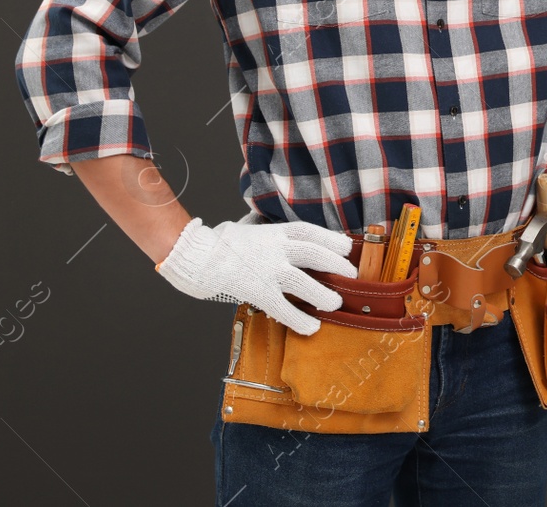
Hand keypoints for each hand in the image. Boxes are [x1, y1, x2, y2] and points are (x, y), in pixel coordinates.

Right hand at [156, 216, 358, 334]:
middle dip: (336, 264)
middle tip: (351, 275)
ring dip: (323, 293)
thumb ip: (256, 225)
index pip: (309, 232)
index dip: (331, 239)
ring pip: (303, 281)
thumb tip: (257, 218)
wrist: (195, 257)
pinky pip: (283, 308)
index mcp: (273, 232)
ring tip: (336, 303)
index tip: (347, 247)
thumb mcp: (243, 227)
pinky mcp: (257, 291)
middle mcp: (275, 249)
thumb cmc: (217, 242)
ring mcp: (267, 270)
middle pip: (314, 253)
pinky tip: (312, 328)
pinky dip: (299, 319)